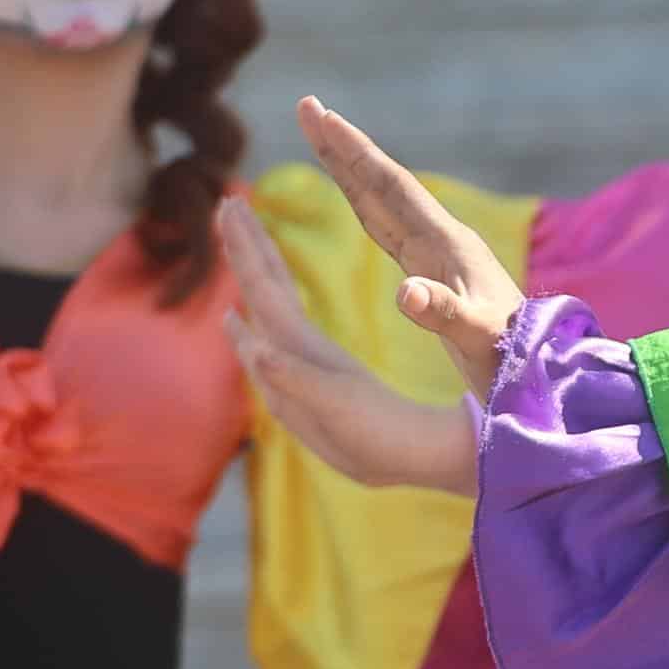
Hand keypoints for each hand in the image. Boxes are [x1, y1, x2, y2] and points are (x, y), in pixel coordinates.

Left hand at [220, 199, 479, 490]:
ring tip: (240, 243)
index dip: (248, 252)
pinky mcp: (332, 383)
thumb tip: (258, 349)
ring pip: (272, 315)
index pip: (266, 298)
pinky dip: (271, 316)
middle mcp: (300, 368)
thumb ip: (301, 384)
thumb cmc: (400, 443)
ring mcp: (312, 376)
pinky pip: (289, 339)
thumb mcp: (348, 413)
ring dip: (256, 275)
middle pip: (262, 297)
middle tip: (227, 203)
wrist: (441, 466)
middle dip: (245, 250)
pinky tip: (250, 319)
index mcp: (304, 363)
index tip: (230, 208)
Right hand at [294, 97, 523, 399]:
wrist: (540, 368)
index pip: (390, 186)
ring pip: (383, 200)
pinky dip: (366, 204)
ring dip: (350, 168)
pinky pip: (389, 225)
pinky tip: (357, 196)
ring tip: (322, 136)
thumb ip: (444, 313)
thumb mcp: (475, 336)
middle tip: (307, 106)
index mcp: (446, 244)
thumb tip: (405, 293)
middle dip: (343, 146)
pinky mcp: (435, 270)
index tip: (320, 113)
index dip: (353, 151)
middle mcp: (442, 238)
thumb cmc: (509, 355)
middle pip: (382, 182)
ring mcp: (439, 252)